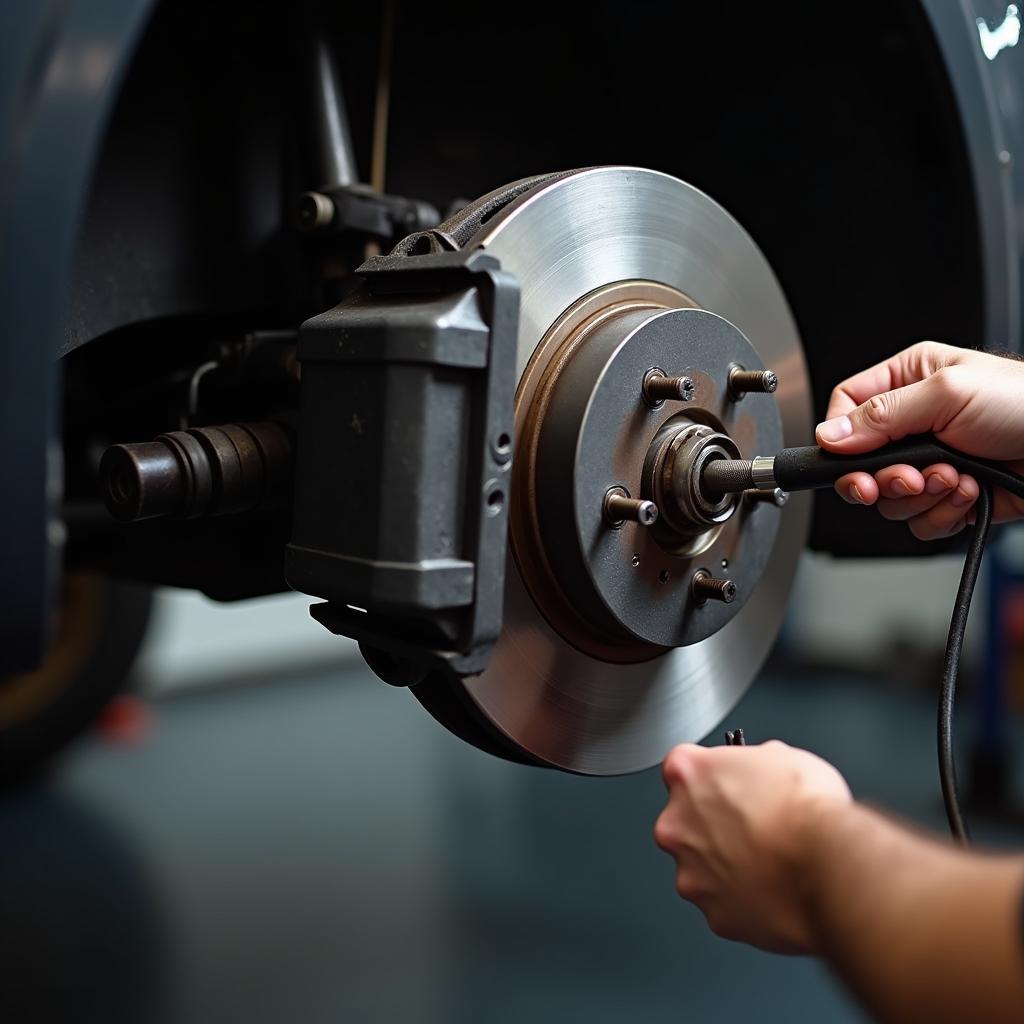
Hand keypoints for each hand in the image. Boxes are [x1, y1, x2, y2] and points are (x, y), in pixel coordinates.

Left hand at [654, 740, 850, 953]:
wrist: (829, 869)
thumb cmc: (807, 812)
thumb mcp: (782, 755)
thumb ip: (751, 762)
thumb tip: (759, 771)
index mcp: (688, 774)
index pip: (683, 767)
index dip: (712, 777)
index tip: (728, 784)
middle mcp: (676, 824)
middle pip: (685, 820)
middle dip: (713, 824)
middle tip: (753, 828)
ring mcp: (691, 873)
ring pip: (701, 866)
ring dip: (725, 865)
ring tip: (768, 863)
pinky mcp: (713, 915)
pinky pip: (724, 904)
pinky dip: (743, 900)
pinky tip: (772, 891)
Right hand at [816, 342, 1023, 538]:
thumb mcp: (947, 394)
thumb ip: (882, 415)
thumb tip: (830, 435)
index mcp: (908, 382)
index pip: (847, 408)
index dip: (842, 437)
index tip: (851, 458)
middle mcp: (914, 424)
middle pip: (860, 464)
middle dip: (880, 480)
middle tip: (902, 480)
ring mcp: (931, 464)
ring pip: (889, 499)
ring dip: (922, 495)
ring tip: (955, 478)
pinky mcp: (949, 498)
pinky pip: (919, 521)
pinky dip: (943, 513)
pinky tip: (970, 492)